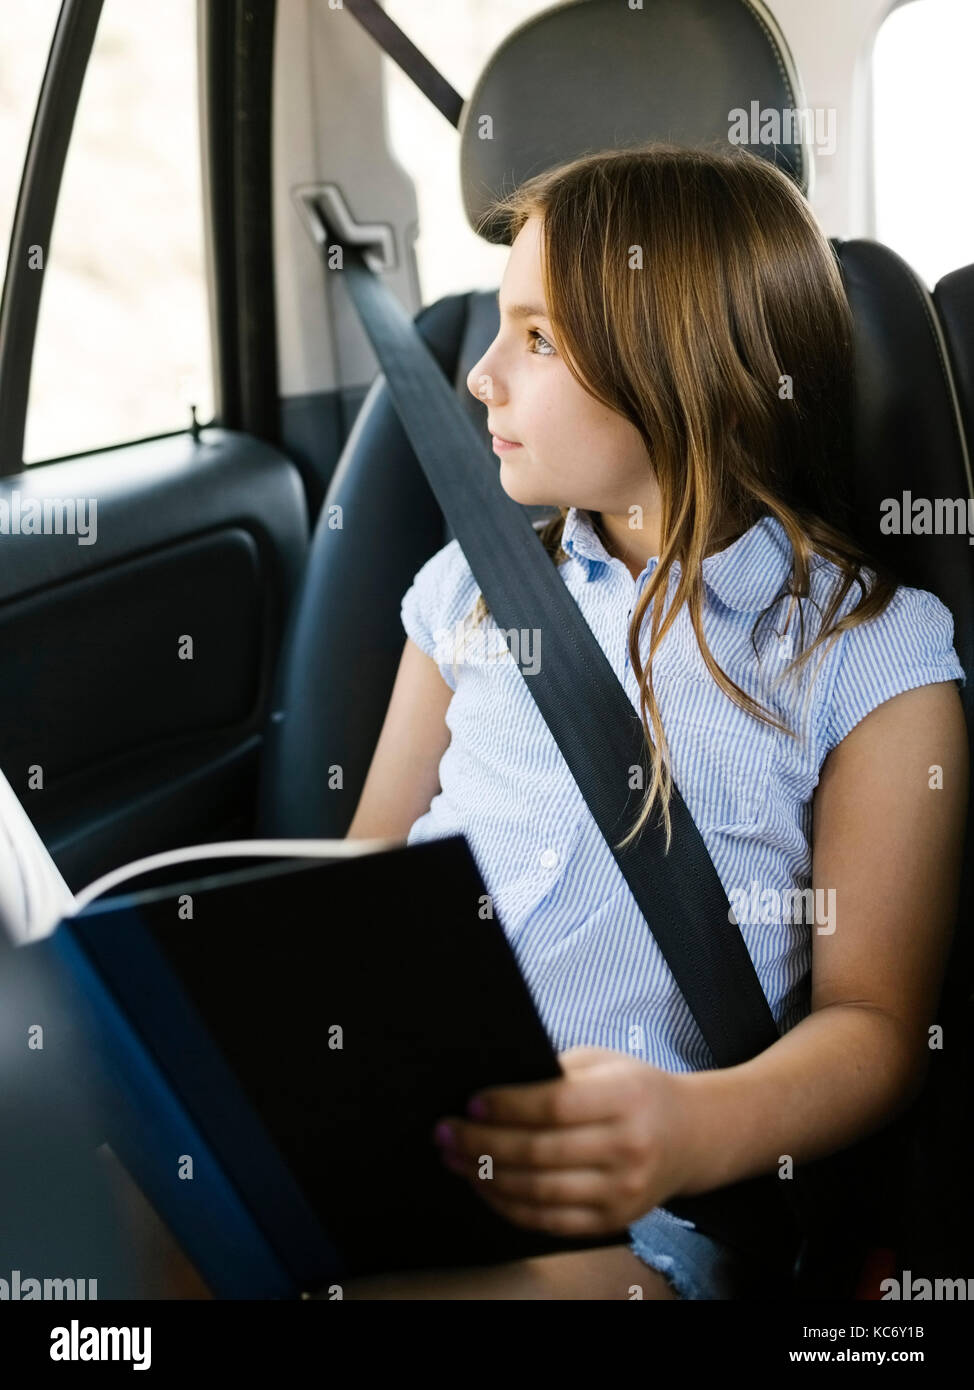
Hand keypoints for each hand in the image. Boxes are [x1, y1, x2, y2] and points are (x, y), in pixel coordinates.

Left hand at [431, 1045, 690, 1236]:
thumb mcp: (603, 1063)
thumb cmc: (636, 1089)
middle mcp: (627, 1148)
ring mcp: (622, 1191)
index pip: (553, 1106)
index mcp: (625, 1098)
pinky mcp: (613, 1220)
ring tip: (455, 1159)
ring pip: (538, 1192)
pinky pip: (549, 1222)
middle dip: (482, 1143)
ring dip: (486, 1177)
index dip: (506, 1107)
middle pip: (539, 1152)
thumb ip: (555, 1074)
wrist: (691, 1135)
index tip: (470, 1103)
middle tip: (445, 1133)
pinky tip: (485, 1187)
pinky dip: (509, 1206)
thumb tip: (492, 1091)